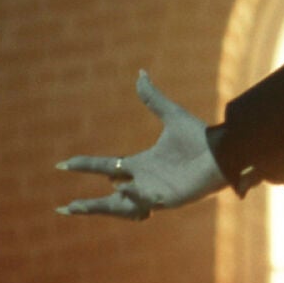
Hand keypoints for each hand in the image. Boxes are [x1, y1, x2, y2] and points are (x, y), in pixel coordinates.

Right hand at [56, 70, 227, 219]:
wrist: (222, 152)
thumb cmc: (199, 137)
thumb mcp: (172, 115)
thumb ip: (153, 98)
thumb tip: (141, 73)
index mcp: (141, 164)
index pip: (106, 167)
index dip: (84, 165)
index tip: (61, 164)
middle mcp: (144, 180)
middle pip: (109, 196)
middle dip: (86, 205)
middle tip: (63, 208)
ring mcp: (154, 193)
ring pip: (121, 207)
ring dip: (100, 208)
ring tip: (74, 208)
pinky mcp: (166, 200)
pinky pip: (142, 200)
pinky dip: (131, 194)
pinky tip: (122, 185)